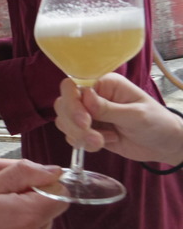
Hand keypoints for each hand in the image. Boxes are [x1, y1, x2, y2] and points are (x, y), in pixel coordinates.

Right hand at [54, 73, 182, 165]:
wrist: (164, 144)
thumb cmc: (157, 123)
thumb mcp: (136, 115)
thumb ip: (108, 108)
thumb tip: (84, 97)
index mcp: (104, 84)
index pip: (73, 86)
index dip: (73, 104)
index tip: (85, 122)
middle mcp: (92, 96)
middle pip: (63, 104)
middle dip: (74, 124)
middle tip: (95, 138)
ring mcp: (88, 114)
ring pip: (64, 121)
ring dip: (79, 136)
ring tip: (102, 142)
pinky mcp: (87, 130)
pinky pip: (71, 136)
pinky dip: (83, 144)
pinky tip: (104, 143)